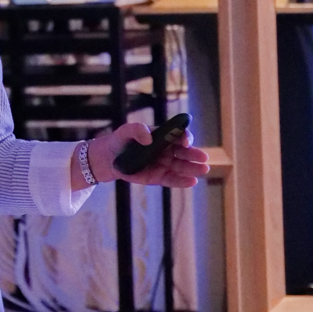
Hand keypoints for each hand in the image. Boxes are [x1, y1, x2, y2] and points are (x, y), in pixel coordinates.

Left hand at [75, 123, 209, 189]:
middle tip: (204, 158)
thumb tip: (149, 138)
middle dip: (195, 155)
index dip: (185, 137)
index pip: (178, 135)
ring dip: (193, 169)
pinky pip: (172, 179)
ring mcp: (164, 164)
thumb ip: (137, 129)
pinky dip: (182, 181)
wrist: (109, 157)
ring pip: (181, 167)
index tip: (186, 141)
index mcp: (162, 136)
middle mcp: (166, 150)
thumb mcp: (125, 131)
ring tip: (203, 170)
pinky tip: (192, 182)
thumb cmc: (120, 141)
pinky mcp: (158, 177)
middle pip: (184, 152)